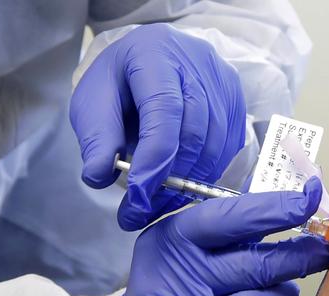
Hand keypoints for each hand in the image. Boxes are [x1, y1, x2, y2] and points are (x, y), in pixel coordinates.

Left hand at [70, 24, 245, 230]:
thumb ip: (96, 137)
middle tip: (141, 211)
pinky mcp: (235, 100)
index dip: (154, 157)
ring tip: (157, 205)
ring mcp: (222, 80)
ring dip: (188, 183)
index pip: (164, 109)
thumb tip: (99, 176)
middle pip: (194, 130)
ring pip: (215, 143)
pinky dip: (206, 173)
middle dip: (169, 179)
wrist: (144, 64)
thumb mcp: (92, 103)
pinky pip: (227, 146)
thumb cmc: (116, 83)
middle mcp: (197, 60)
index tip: (137, 196)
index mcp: (155, 51)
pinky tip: (181, 186)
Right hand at [115, 177, 328, 295]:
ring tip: (273, 293)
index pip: (232, 219)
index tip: (308, 199)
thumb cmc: (171, 280)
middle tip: (324, 250)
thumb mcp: (183, 242)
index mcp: (174, 239)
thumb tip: (294, 209)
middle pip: (260, 265)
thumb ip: (229, 228)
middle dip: (301, 257)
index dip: (277, 209)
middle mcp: (179, 277)